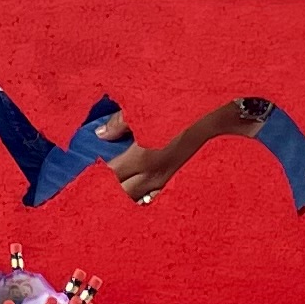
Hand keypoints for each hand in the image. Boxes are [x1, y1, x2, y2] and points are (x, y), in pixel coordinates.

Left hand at [96, 98, 264, 201]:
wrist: (224, 114)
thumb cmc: (183, 105)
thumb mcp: (149, 106)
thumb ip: (120, 122)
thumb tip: (100, 135)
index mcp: (144, 156)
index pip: (108, 175)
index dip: (92, 175)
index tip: (81, 169)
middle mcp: (155, 175)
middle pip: (119, 194)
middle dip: (103, 188)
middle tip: (90, 180)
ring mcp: (167, 180)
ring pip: (135, 199)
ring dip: (121, 192)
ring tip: (108, 185)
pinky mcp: (176, 180)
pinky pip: (150, 196)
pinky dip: (138, 194)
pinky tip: (131, 187)